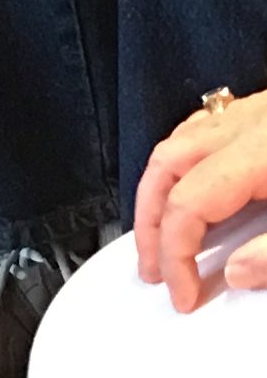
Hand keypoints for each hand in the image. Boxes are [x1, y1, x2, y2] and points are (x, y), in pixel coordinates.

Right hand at [137, 88, 266, 308]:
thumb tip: (236, 272)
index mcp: (256, 153)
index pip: (188, 205)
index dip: (176, 254)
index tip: (183, 292)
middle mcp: (245, 126)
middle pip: (165, 166)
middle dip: (148, 219)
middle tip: (150, 264)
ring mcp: (252, 114)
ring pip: (177, 142)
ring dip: (158, 188)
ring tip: (158, 228)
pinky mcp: (263, 112)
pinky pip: (201, 128)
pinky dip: (182, 159)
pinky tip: (189, 180)